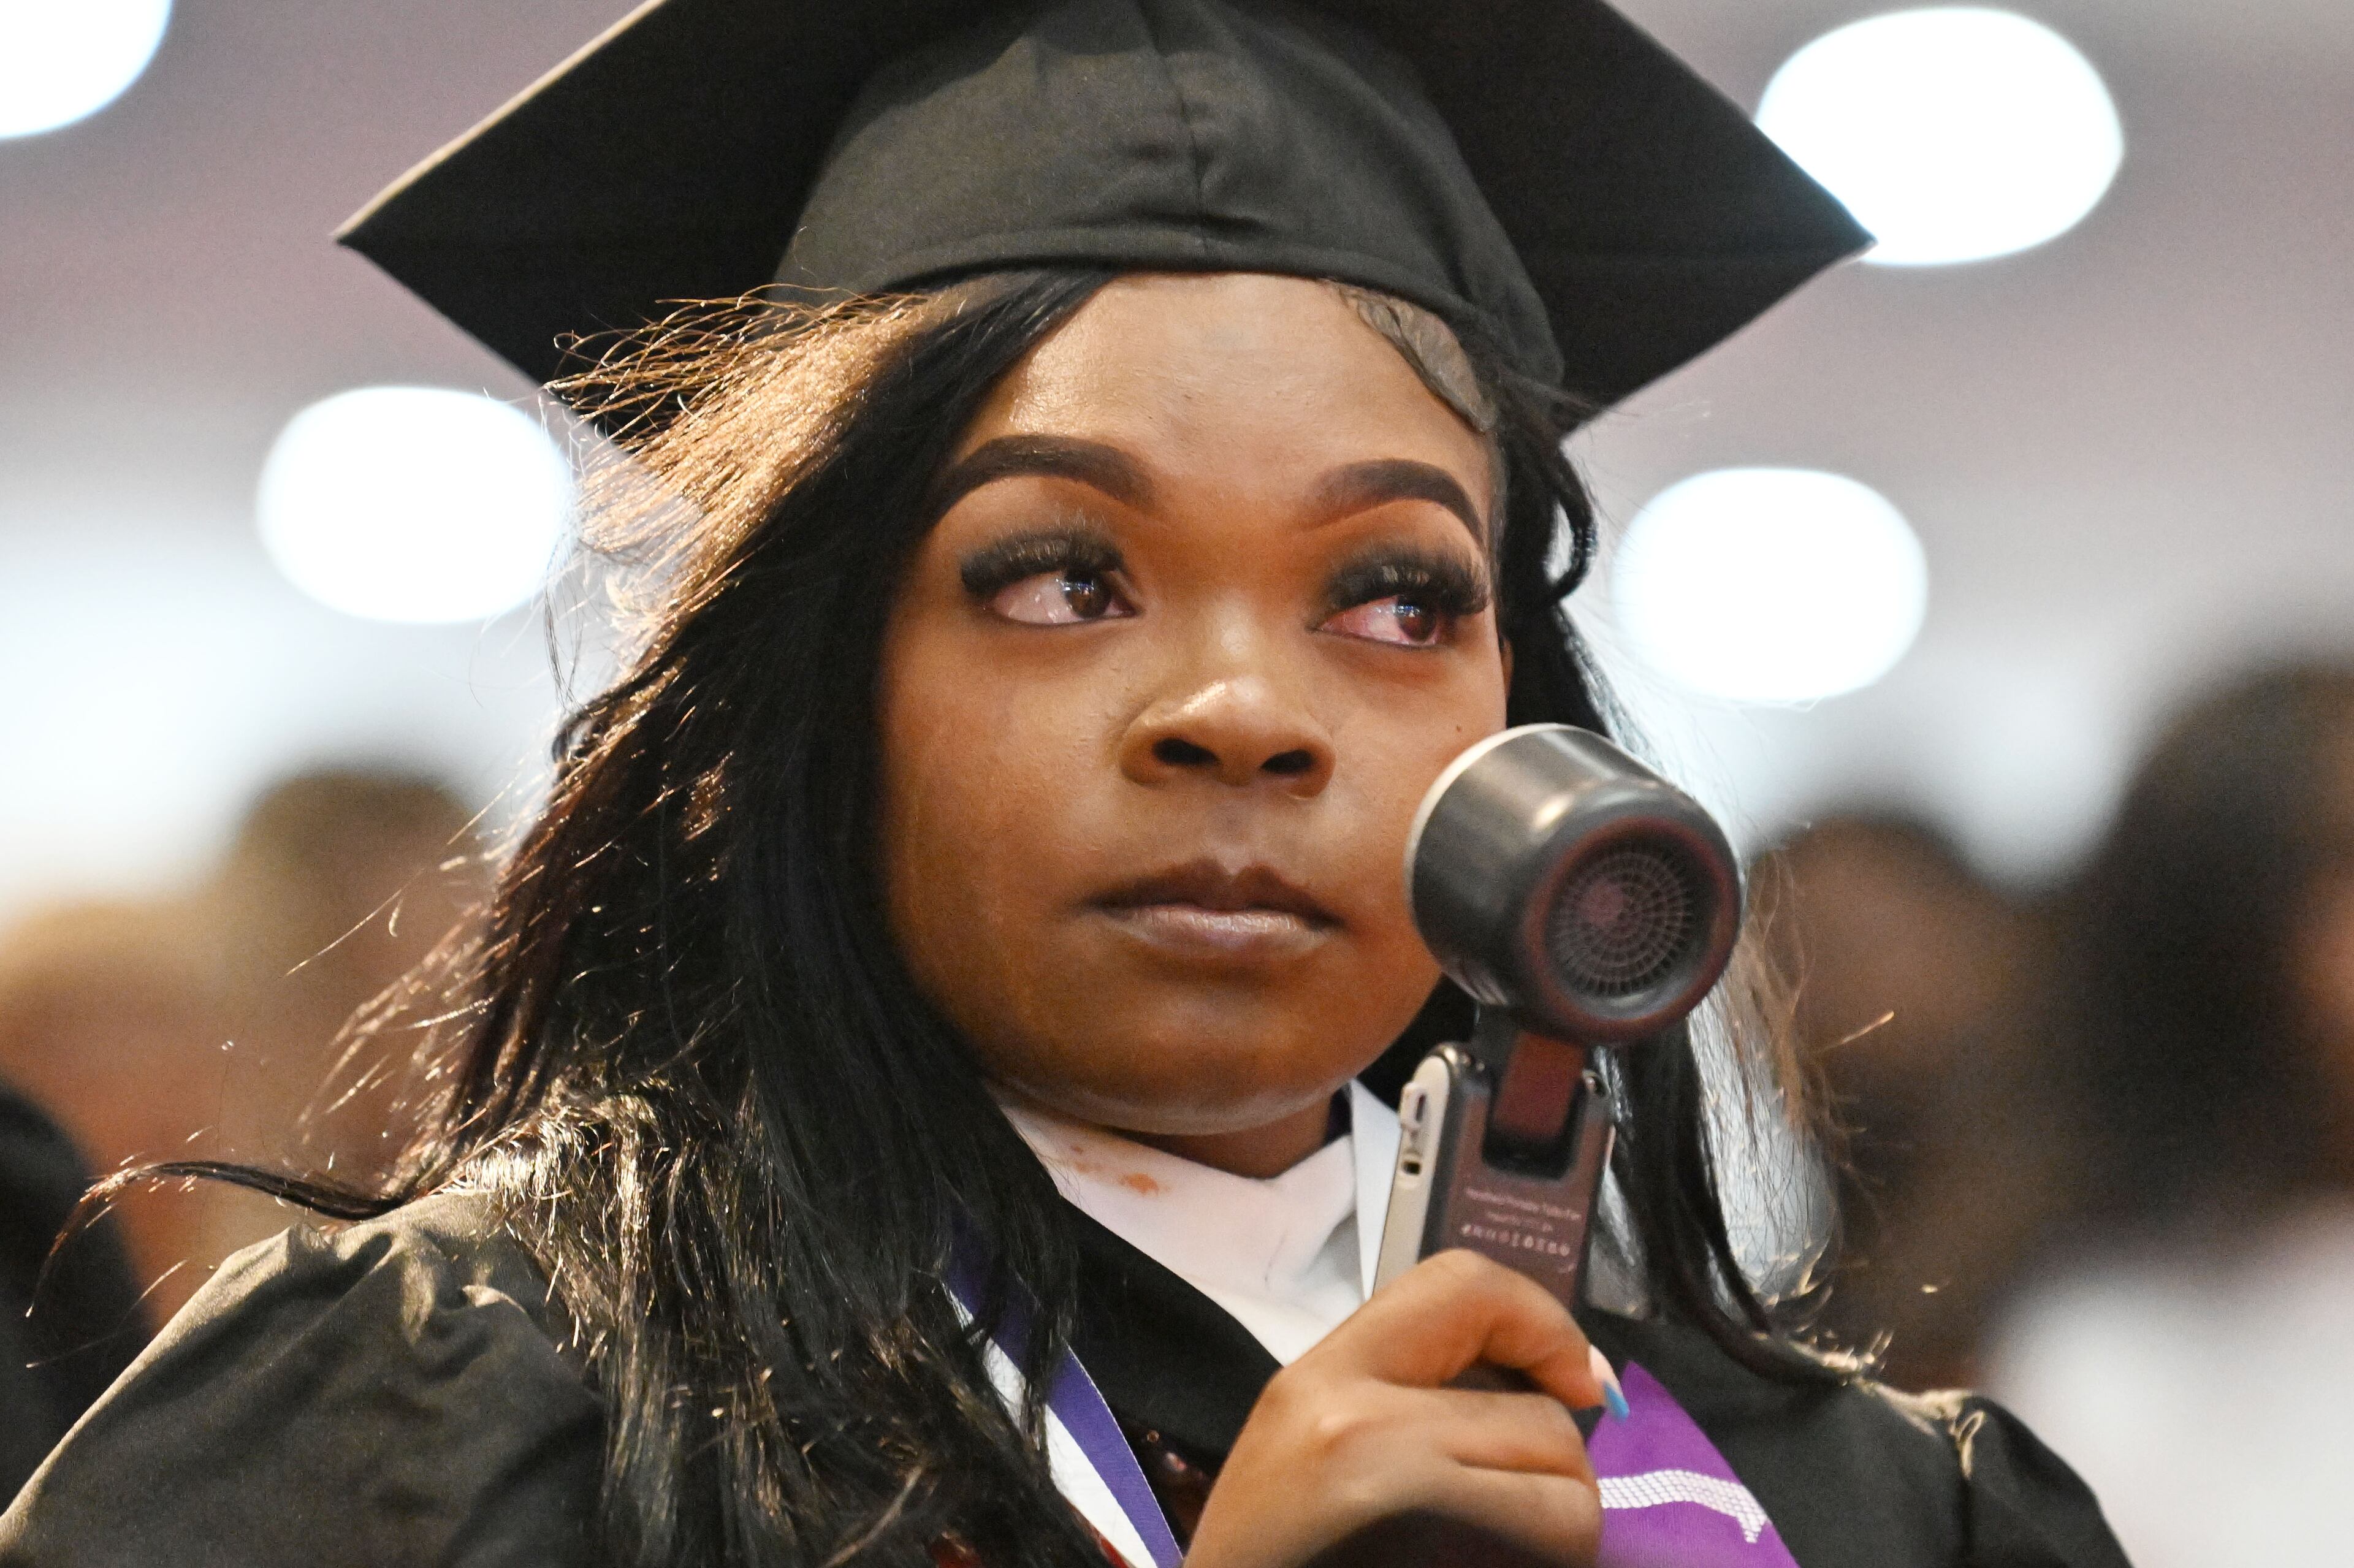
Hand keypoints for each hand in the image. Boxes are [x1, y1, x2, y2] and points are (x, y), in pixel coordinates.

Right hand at [1183, 1249, 1607, 1567]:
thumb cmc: (1275, 1551)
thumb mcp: (1311, 1445)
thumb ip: (1408, 1395)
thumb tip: (1564, 1380)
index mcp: (1320, 1380)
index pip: (1464, 1286)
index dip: (1543, 1322)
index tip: (1573, 1378)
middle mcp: (1358, 1429)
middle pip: (1544, 1420)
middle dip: (1547, 1468)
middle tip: (1497, 1510)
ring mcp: (1406, 1504)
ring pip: (1568, 1495)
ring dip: (1553, 1526)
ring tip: (1488, 1542)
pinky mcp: (1450, 1558)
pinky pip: (1556, 1545)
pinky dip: (1547, 1557)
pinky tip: (1486, 1558)